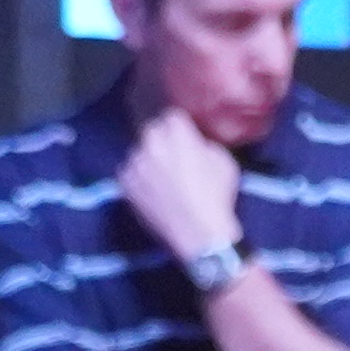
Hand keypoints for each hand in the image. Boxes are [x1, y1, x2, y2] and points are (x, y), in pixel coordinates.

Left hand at [120, 112, 242, 273]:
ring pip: (140, 152)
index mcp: (176, 133)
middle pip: (152, 130)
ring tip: (162, 177)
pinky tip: (152, 191)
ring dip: (149, 159)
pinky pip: (129, 173)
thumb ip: (204, 144)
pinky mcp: (125, 185)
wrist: (198, 234)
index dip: (180, 128)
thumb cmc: (216, 196)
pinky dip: (139, 178)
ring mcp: (135, 164)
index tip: (185, 138)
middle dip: (162, 140)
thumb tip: (194, 143)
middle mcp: (151, 143)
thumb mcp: (224, 161)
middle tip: (174, 157)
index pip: (172, 116)